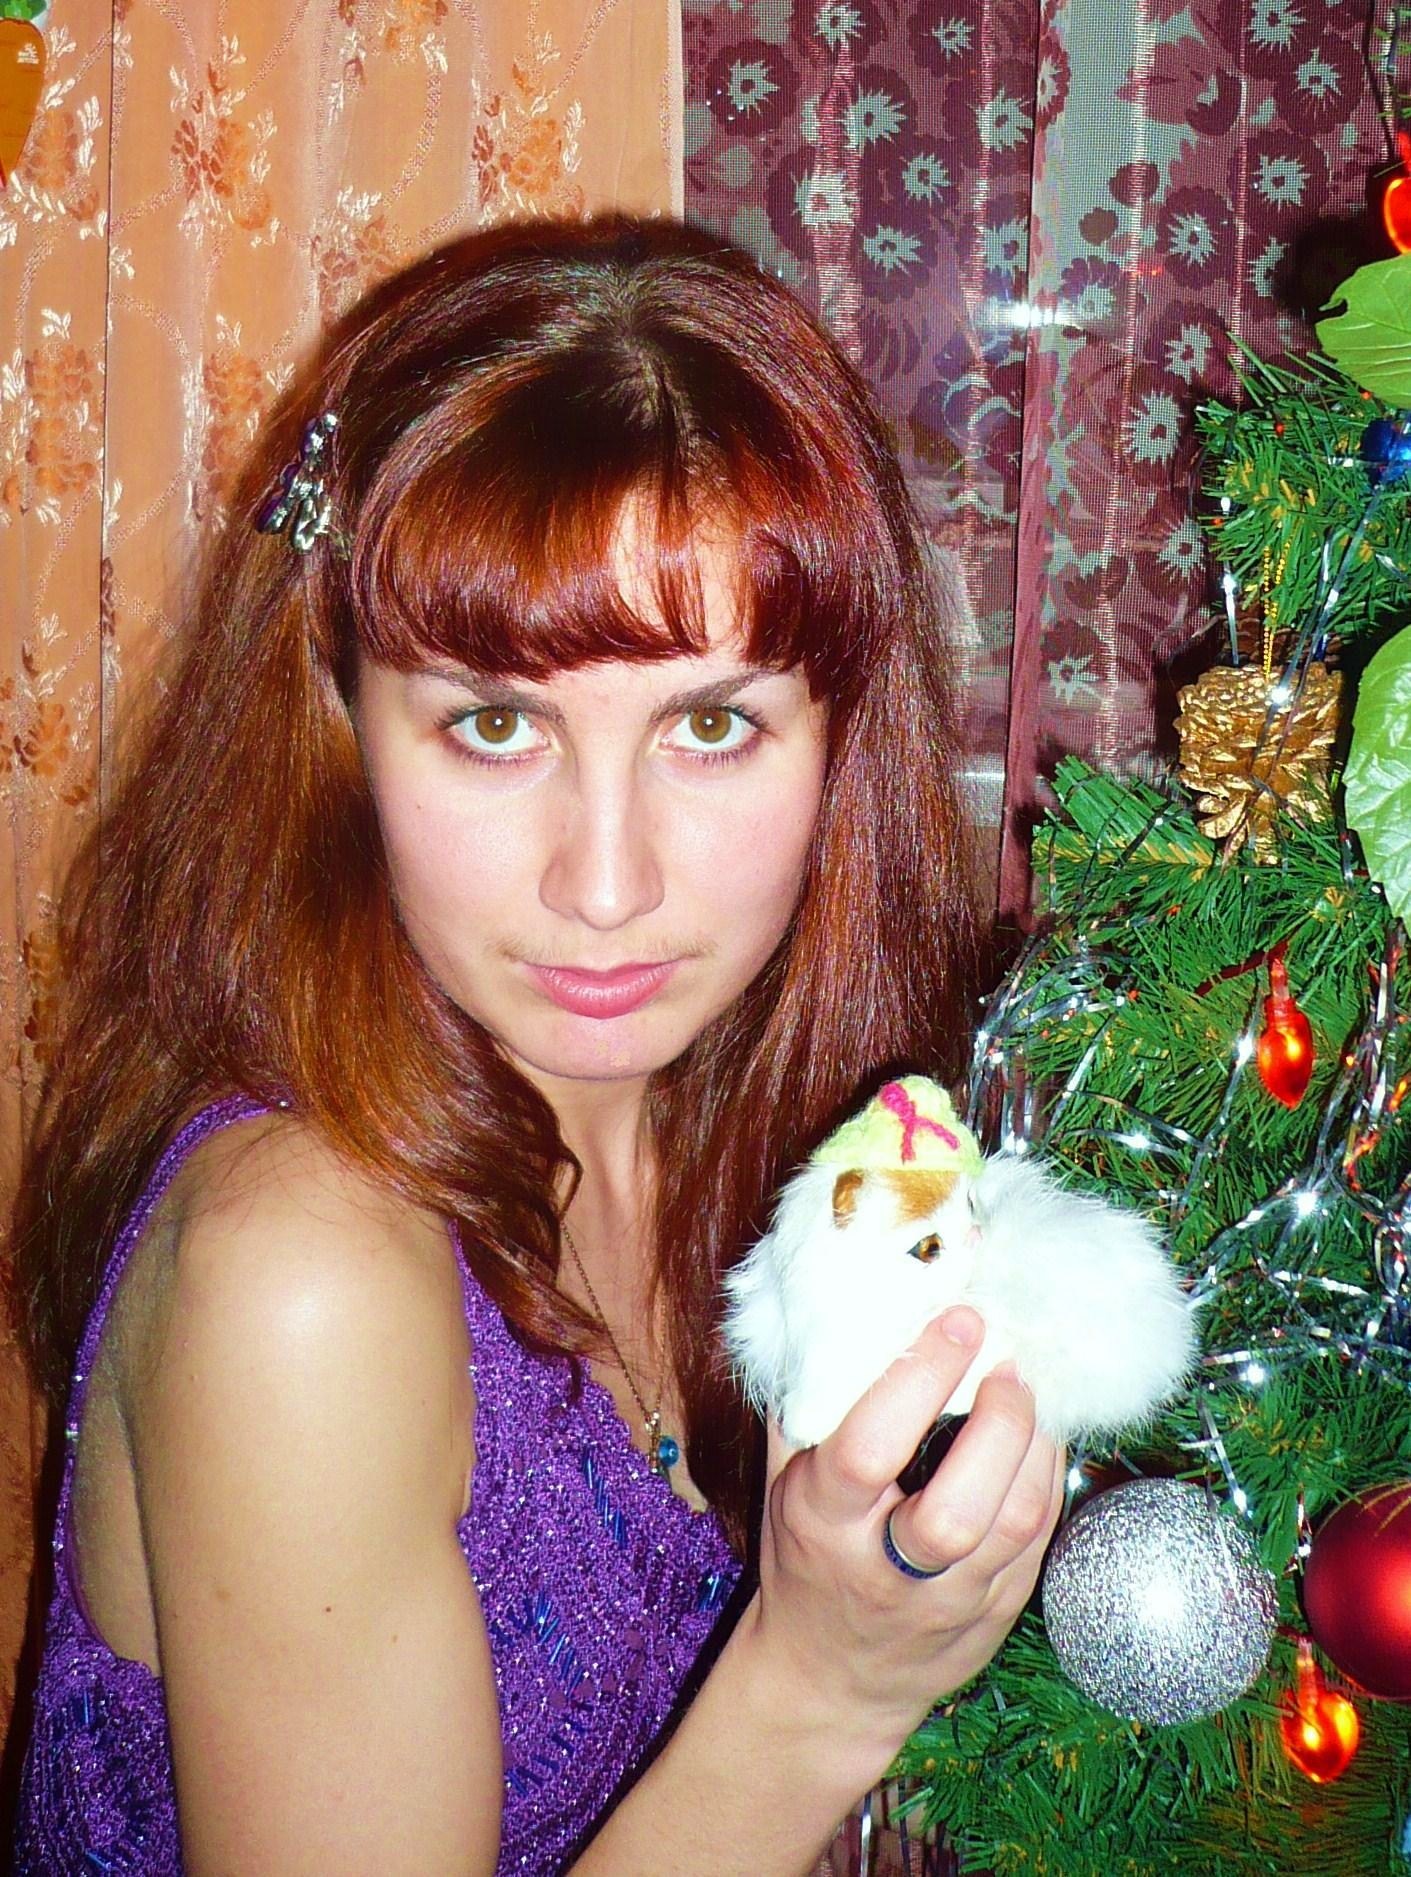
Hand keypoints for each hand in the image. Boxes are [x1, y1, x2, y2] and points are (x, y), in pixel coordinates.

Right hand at [749, 1306, 1063, 1765]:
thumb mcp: (785, 1480)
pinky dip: (1049, 1475)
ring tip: (1030, 1388)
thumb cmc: (805, 1553)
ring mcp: (950, 1603)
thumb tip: (840, 1298)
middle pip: (959, 1511)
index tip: (958, 1320)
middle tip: (1008, 1362)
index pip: (867, 1450)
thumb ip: (809, 1400)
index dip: (917, 1380)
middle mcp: (887, 1572)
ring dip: (1037, 1445)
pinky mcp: (998, 1616)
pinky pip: (1039, 1541)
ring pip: (1015, 1526)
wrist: (831, 1679)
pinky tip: (1040, 1433)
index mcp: (823, 1524)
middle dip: (997, 1424)